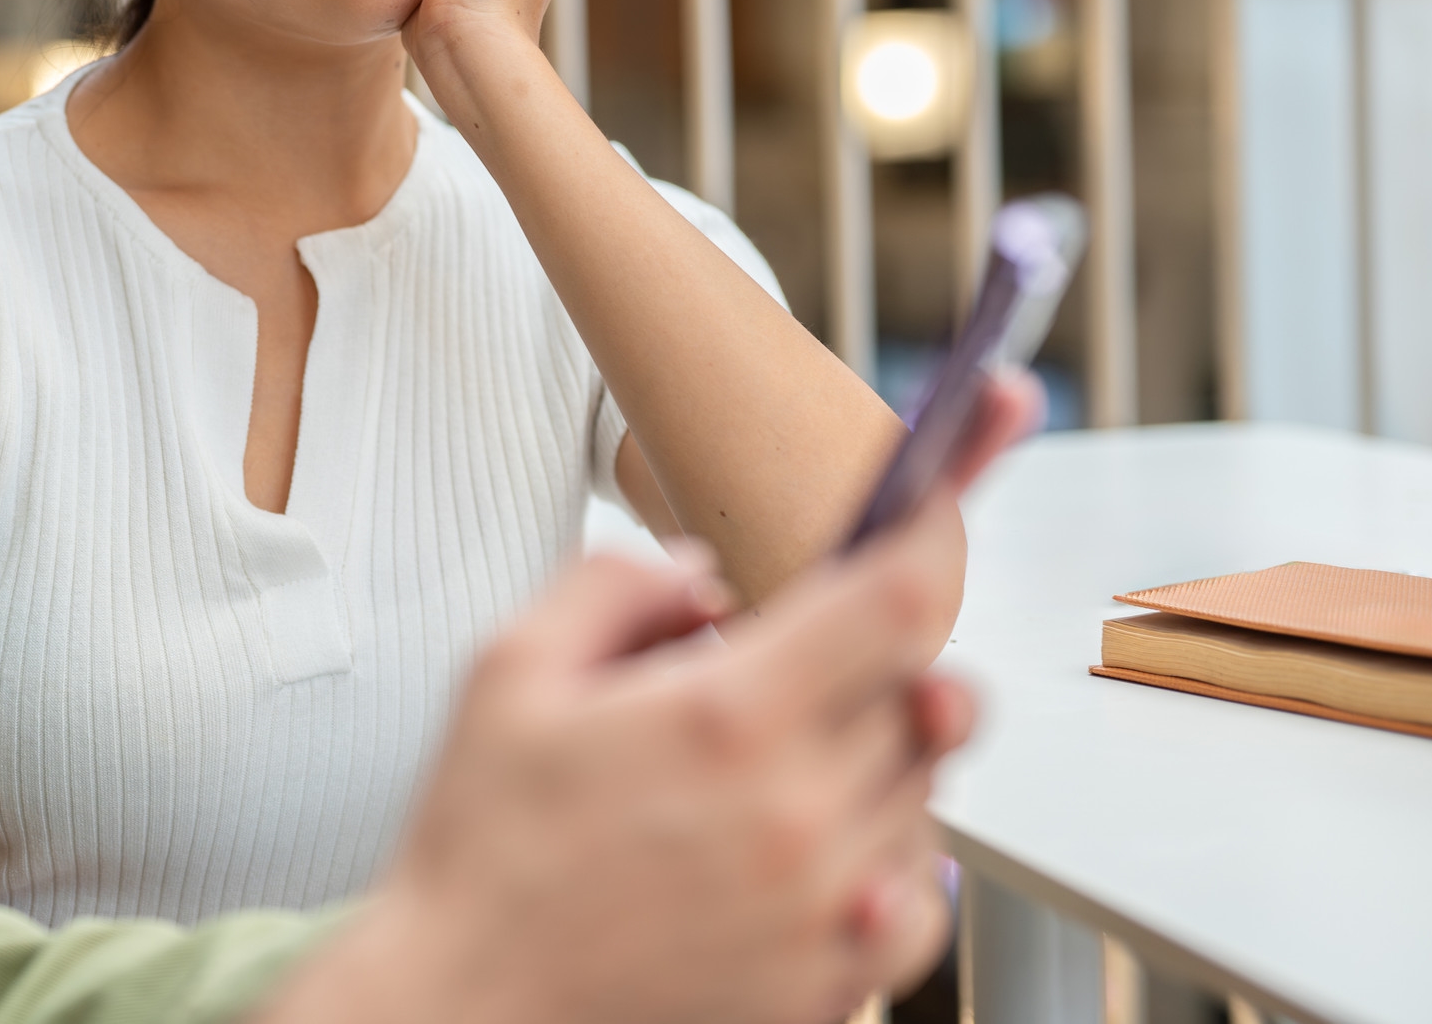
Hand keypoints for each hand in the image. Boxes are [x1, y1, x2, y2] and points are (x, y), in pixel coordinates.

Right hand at [264, 374, 1037, 1023]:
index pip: (891, 596)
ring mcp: (825, 910)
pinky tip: (808, 856)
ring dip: (872, 761)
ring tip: (755, 781)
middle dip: (869, 663)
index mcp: (728, 717)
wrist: (465, 1008)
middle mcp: (799, 814)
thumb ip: (619, 587)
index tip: (967, 462)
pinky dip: (889, 864)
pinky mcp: (830, 986)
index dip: (940, 517)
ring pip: (924, 793)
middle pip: (922, 694)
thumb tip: (705, 583)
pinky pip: (918, 902)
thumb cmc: (481, 848)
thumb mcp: (508, 668)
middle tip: (784, 673)